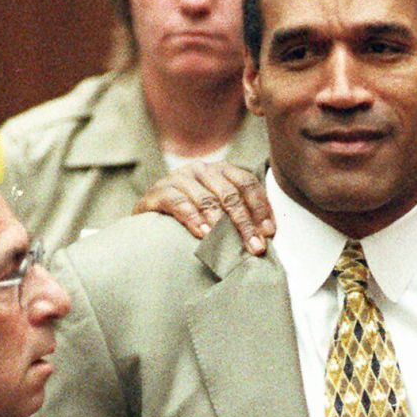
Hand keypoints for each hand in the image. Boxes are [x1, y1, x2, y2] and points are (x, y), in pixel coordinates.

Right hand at [133, 163, 272, 254]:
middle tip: (254, 247)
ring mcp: (178, 178)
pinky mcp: (158, 192)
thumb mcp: (217, 211)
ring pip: (207, 199)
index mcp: (220, 170)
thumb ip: (238, 215)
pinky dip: (193, 219)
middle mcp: (201, 169)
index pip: (247, 183)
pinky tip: (203, 234)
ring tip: (230, 244)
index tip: (268, 233)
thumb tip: (267, 233)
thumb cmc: (190, 218)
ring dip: (221, 225)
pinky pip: (179, 203)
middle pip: (230, 194)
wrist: (147, 221)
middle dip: (244, 223)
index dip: (260, 207)